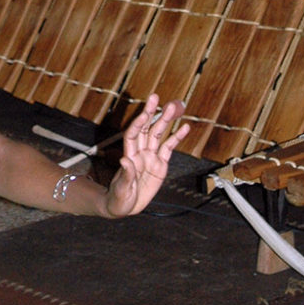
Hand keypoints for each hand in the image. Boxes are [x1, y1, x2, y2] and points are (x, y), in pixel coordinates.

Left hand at [105, 95, 188, 217]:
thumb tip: (125, 161)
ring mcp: (151, 157)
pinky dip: (177, 138)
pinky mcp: (160, 165)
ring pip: (158, 134)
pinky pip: (169, 148)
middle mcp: (140, 153)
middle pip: (146, 128)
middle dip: (151, 113)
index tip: (146, 111)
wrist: (125, 206)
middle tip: (156, 97)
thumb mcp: (120, 190)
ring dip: (165, 121)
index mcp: (129, 156)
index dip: (139, 122)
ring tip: (175, 107)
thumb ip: (125, 175)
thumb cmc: (118, 198)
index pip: (133, 134)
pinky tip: (185, 127)